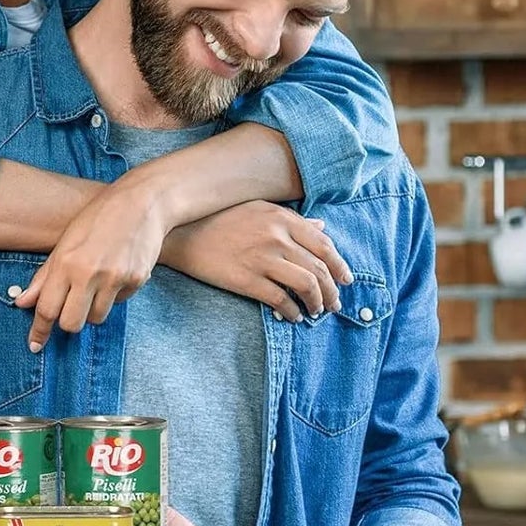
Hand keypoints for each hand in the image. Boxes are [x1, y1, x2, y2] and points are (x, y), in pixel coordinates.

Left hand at [14, 176, 167, 350]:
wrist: (142, 202)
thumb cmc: (99, 218)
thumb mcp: (65, 242)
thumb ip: (44, 276)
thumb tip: (22, 302)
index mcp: (67, 263)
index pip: (47, 308)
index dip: (39, 330)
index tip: (35, 344)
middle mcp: (90, 274)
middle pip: (72, 324)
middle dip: (68, 322)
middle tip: (70, 307)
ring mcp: (116, 279)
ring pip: (96, 318)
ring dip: (91, 309)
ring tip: (95, 283)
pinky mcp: (136, 281)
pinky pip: (118, 303)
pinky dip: (113, 295)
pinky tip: (115, 272)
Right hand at [163, 201, 351, 321]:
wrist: (181, 231)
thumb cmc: (219, 218)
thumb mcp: (258, 209)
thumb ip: (292, 220)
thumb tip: (322, 227)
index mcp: (282, 218)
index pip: (324, 245)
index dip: (339, 266)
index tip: (345, 280)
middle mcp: (276, 237)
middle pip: (319, 268)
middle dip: (332, 291)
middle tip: (334, 304)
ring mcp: (262, 258)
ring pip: (306, 285)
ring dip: (316, 303)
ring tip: (316, 312)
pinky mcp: (246, 279)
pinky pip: (279, 300)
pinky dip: (291, 311)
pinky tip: (292, 316)